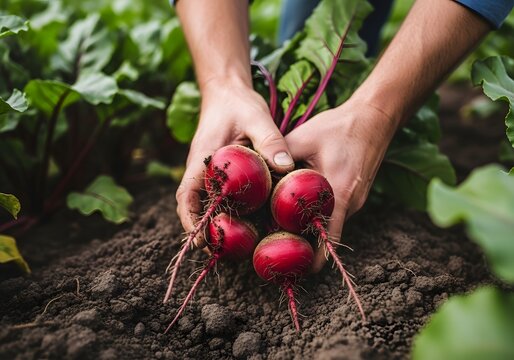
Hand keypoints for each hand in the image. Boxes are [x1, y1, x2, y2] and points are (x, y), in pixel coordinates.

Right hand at [176, 80, 294, 247]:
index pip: (187, 194)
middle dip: (203, 229)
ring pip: (204, 202)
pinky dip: (225, 210)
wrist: (228, 91)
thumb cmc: (239, 103)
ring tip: (234, 244)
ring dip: (213, 222)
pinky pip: (217, 194)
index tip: (201, 240)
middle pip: (194, 205)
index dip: (190, 219)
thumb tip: (286, 166)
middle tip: (222, 252)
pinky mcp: (217, 170)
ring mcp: (207, 170)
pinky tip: (244, 221)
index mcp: (203, 158)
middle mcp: (200, 168)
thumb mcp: (257, 118)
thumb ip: (270, 140)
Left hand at [285, 99, 399, 271]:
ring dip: (309, 229)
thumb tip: (253, 178)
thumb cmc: (339, 126)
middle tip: (274, 250)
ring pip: (329, 224)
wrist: (375, 116)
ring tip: (279, 229)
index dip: (309, 258)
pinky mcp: (355, 196)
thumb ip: (277, 161)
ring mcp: (356, 202)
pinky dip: (317, 215)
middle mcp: (352, 204)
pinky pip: (334, 213)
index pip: (327, 240)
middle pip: (325, 236)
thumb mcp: (302, 139)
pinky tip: (297, 209)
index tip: (287, 267)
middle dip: (303, 245)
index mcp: (339, 194)